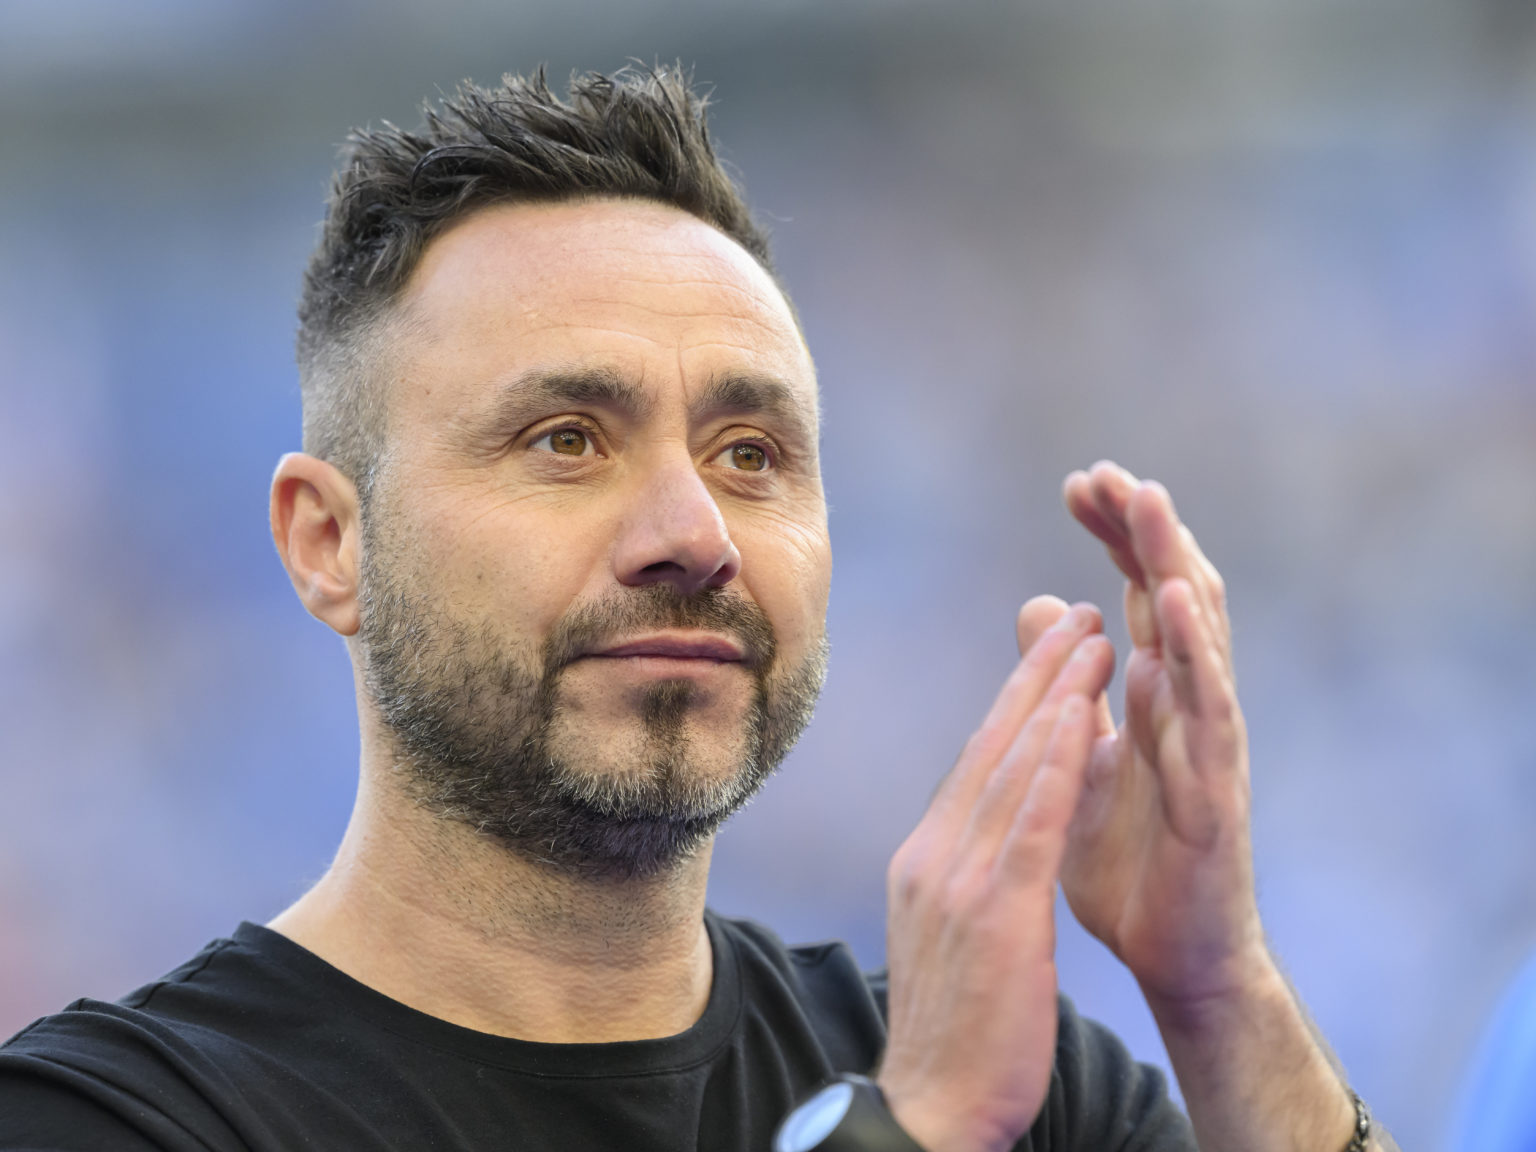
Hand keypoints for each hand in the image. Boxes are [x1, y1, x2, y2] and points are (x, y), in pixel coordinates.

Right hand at [879, 604, 1115, 1151]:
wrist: (931, 1110)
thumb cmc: (956, 1034)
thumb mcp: (953, 937)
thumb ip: (967, 876)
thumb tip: (982, 838)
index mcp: (927, 860)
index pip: (976, 765)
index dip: (1016, 704)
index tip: (1049, 656)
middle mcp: (934, 855)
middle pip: (990, 747)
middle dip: (1035, 677)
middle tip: (1071, 615)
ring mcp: (958, 880)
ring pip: (1010, 768)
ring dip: (1052, 697)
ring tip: (1088, 639)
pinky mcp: (993, 913)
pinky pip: (1029, 821)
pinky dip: (1054, 762)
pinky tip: (1081, 716)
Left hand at [1051, 460, 1268, 1012]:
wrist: (1170, 954)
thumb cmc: (1131, 858)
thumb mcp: (1081, 755)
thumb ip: (1068, 685)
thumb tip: (1043, 607)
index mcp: (1152, 693)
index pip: (1141, 592)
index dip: (1115, 536)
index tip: (1079, 483)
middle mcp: (1187, 704)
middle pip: (1175, 594)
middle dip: (1143, 530)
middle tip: (1107, 472)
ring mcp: (1208, 743)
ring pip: (1203, 636)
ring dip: (1176, 565)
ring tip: (1150, 501)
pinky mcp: (1218, 791)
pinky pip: (1213, 713)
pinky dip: (1199, 654)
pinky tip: (1178, 604)